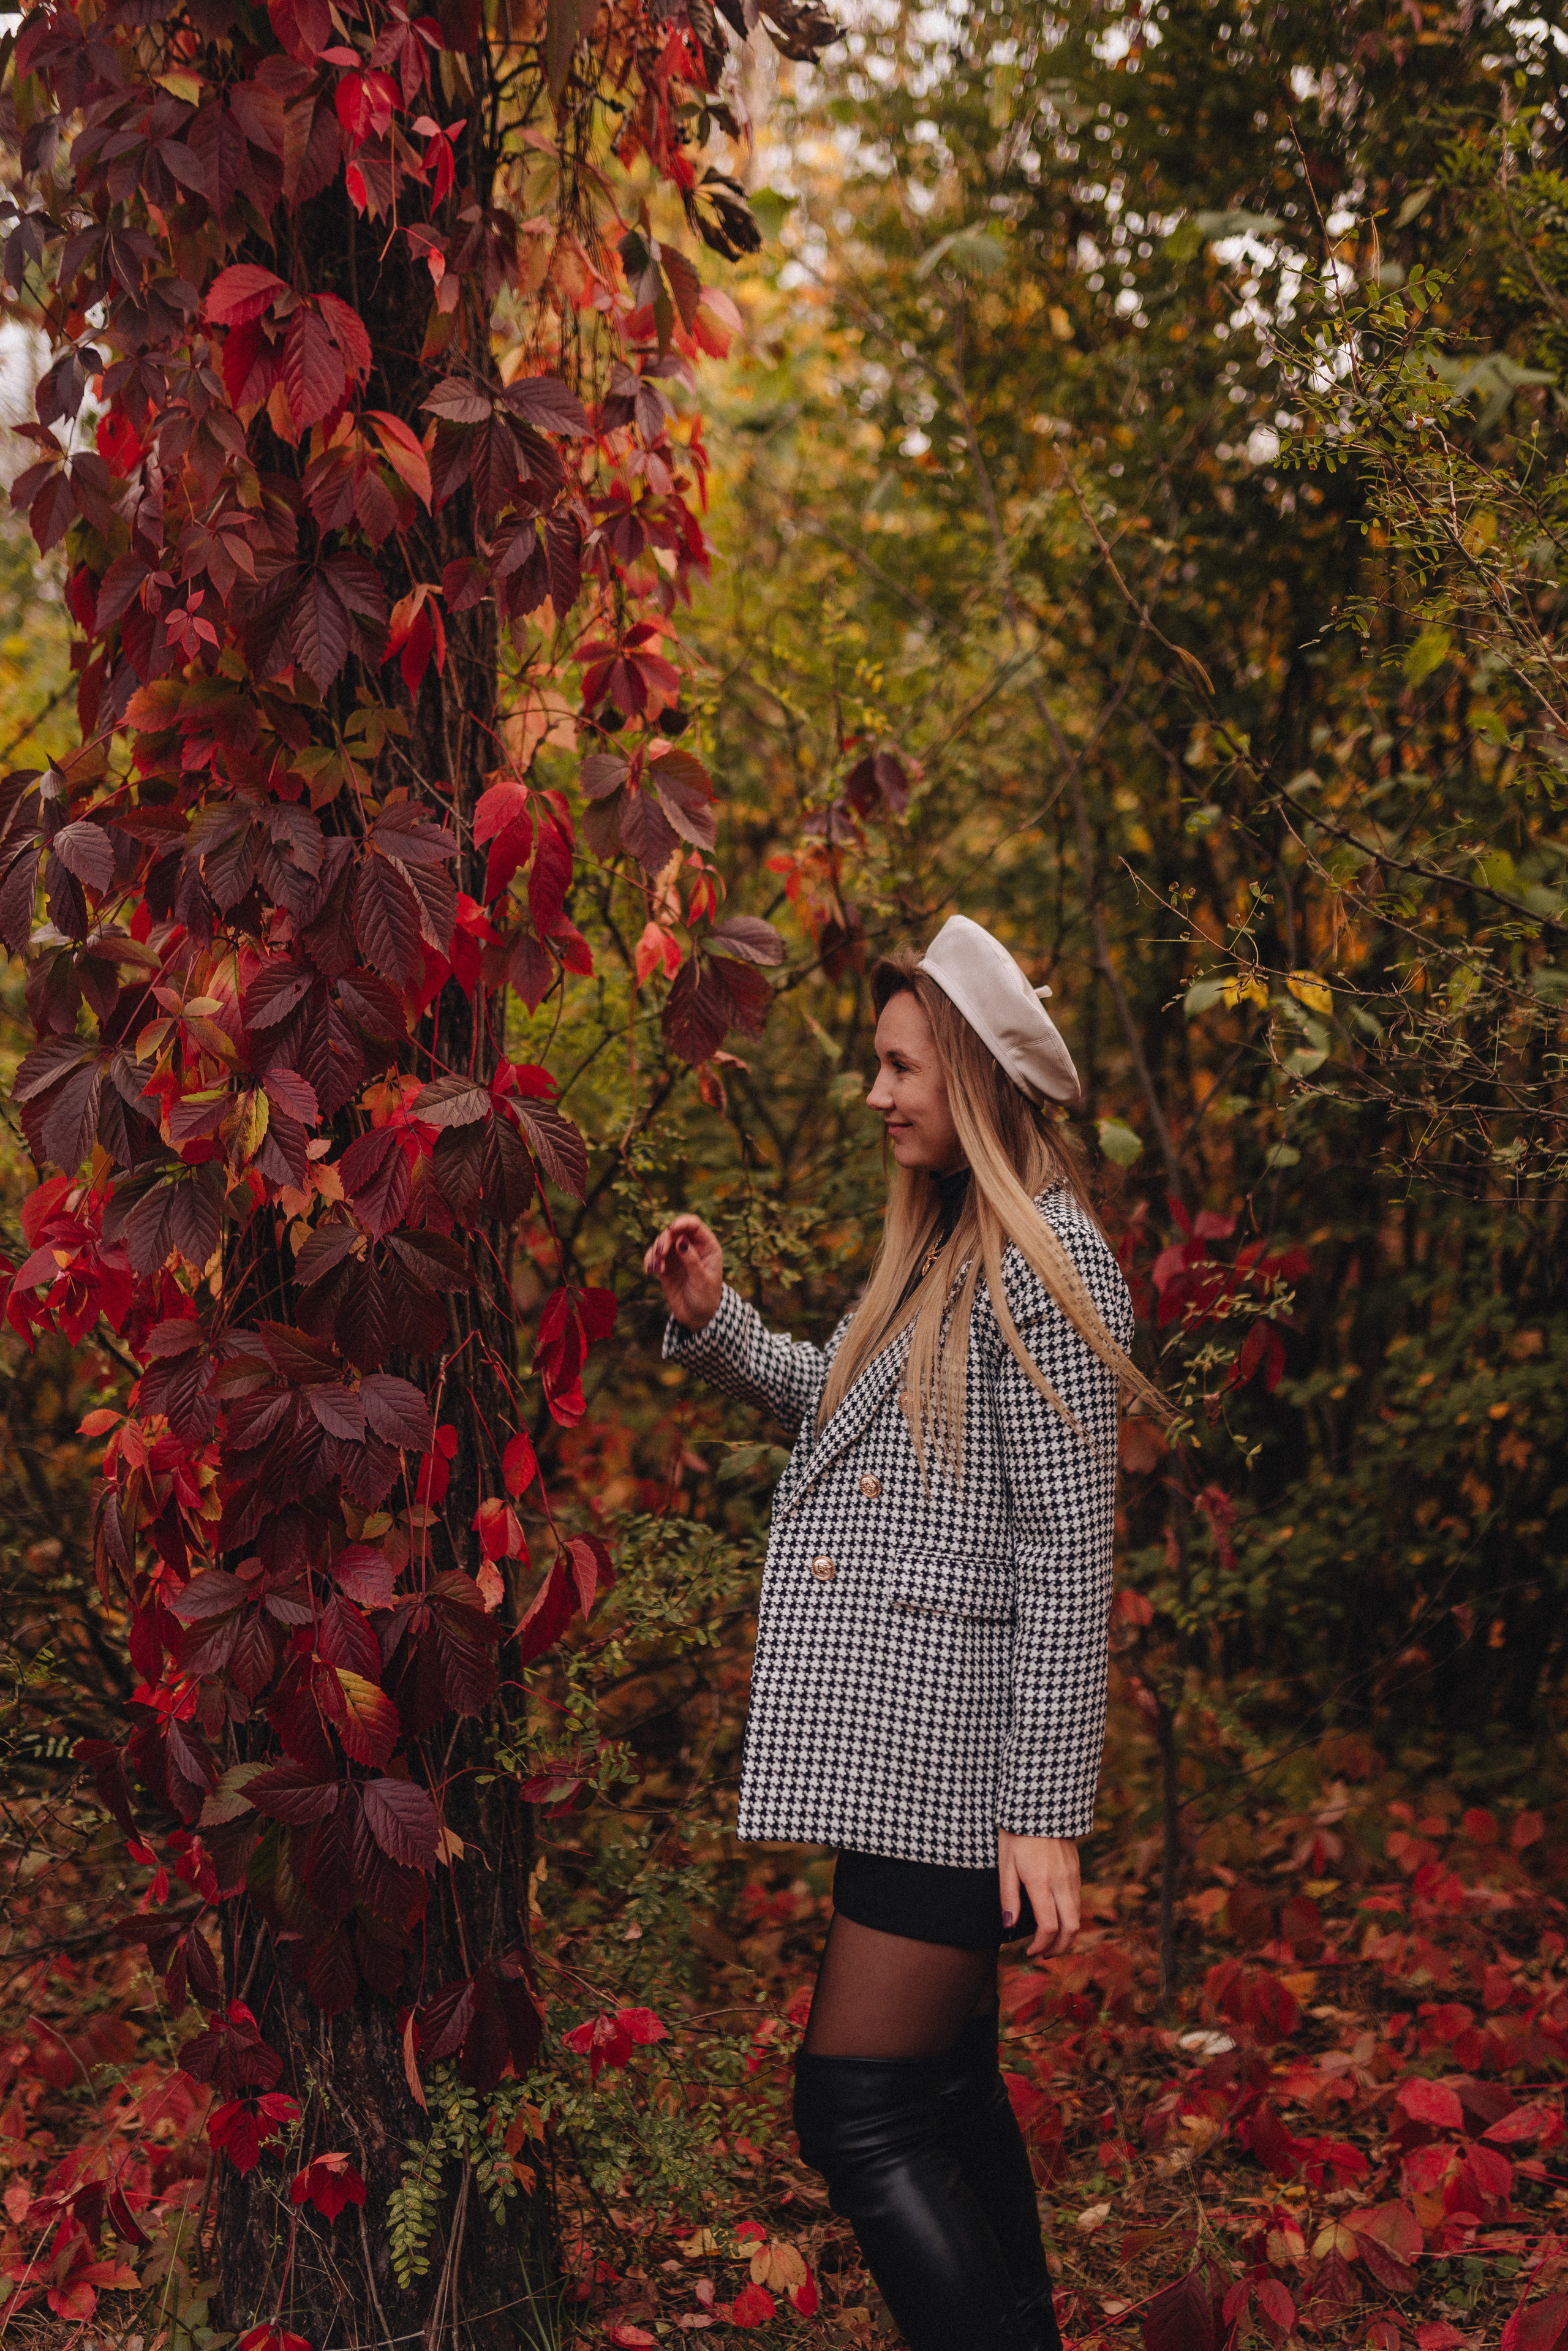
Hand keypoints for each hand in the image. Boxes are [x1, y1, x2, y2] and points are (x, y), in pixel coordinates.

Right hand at [644, 1214, 723, 1330]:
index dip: (682, 1222)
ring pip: (662, 1241)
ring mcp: (678, 1256)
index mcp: (707, 1247)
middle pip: (674, 1231)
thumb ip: (691, 1260)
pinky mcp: (666, 1266)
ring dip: (656, 1250)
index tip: (671, 1229)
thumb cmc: (706, 1298)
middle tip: (660, 1253)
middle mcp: (692, 1247)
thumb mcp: (701, 1280)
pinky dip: (649, 1260)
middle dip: (665, 1239)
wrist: (697, 1317)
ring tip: (657, 1268)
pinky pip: (654, 1256)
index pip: (694, 1225)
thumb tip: (680, 1240)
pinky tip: (650, 1271)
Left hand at [998, 1832, 1080, 1960]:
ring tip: (1049, 1941)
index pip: (1048, 1927)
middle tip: (1043, 1954)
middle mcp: (1062, 1882)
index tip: (1028, 1951)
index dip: (1040, 1946)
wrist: (1040, 1804)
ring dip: (1066, 1935)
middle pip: (1071, 1928)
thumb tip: (1009, 1925)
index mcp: (1041, 1882)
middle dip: (1059, 1949)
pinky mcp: (1077, 1870)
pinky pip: (1077, 1901)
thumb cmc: (1016, 1831)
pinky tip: (1056, 1917)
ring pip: (1077, 1916)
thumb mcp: (1005, 1862)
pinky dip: (1069, 1917)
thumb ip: (1008, 1896)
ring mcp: (1073, 1876)